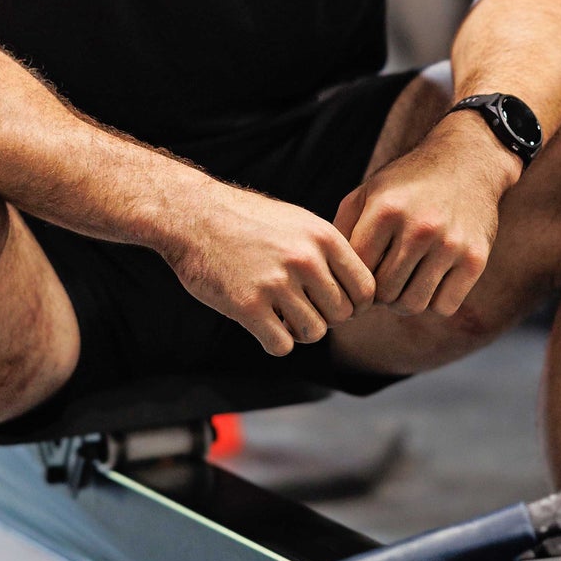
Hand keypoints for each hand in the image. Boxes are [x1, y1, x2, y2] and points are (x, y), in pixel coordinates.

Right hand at [164, 181, 375, 355]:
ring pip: (314, 333)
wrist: (193, 215)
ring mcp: (276, 283)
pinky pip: (281, 345)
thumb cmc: (247, 220)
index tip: (336, 305)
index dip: (356, 304)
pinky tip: (263, 326)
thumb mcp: (298, 222)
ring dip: (300, 332)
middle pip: (341, 315)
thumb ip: (328, 253)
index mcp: (323, 237)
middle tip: (302, 310)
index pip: (366, 289)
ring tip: (283, 317)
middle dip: (325, 318)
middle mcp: (305, 259)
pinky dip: (275, 342)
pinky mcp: (247, 306)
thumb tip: (358, 292)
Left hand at [334, 118, 517, 317]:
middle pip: (384, 293)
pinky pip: (444, 307)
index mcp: (386, 210)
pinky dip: (434, 301)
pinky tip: (431, 281)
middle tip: (383, 281)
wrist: (467, 161)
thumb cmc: (408, 182)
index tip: (359, 277)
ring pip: (413, 305)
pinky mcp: (476, 259)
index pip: (358, 271)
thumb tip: (328, 277)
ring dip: (404, 300)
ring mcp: (451, 244)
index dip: (354, 280)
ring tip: (404, 283)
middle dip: (379, 293)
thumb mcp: (369, 192)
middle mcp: (419, 228)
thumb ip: (343, 230)